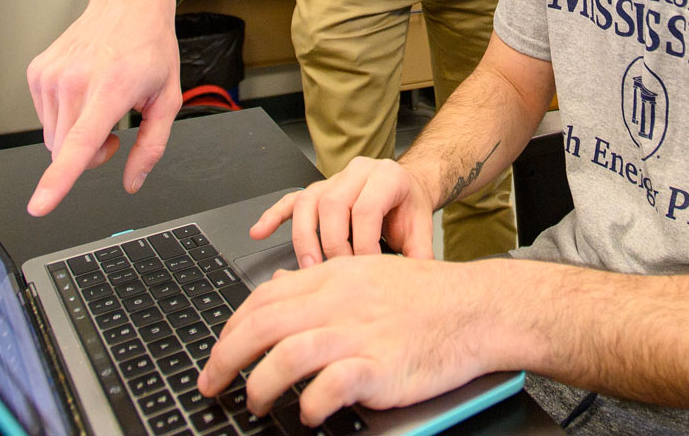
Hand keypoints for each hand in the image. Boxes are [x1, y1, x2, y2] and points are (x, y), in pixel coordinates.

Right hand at [26, 0, 181, 215]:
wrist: (128, 3)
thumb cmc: (150, 47)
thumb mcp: (167, 98)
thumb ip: (152, 147)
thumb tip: (132, 182)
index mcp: (110, 90)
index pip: (79, 145)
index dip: (58, 181)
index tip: (40, 205)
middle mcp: (74, 81)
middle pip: (66, 152)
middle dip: (90, 154)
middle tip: (114, 126)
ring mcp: (51, 75)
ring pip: (53, 139)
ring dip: (76, 135)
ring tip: (100, 103)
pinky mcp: (36, 72)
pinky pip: (44, 117)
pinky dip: (64, 116)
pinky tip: (83, 91)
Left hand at [197, 257, 496, 425]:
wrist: (478, 308)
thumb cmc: (428, 298)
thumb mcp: (368, 275)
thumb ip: (321, 283)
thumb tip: (278, 286)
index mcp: (334, 277)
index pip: (263, 297)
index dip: (230, 327)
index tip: (217, 352)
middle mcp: (340, 302)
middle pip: (263, 326)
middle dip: (225, 359)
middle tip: (211, 384)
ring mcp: (360, 333)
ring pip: (287, 355)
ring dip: (259, 385)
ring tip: (253, 404)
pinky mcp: (381, 366)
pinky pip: (331, 385)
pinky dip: (310, 402)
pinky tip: (306, 413)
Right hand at [251, 157, 435, 267]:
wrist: (405, 189)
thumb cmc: (408, 209)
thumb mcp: (421, 230)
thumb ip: (420, 256)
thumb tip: (411, 289)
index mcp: (386, 177)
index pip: (365, 209)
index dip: (363, 244)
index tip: (365, 272)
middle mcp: (357, 173)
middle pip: (333, 204)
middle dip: (332, 245)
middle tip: (336, 275)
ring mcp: (333, 180)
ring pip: (308, 201)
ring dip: (304, 238)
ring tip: (306, 267)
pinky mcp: (316, 190)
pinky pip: (290, 200)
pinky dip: (273, 216)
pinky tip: (260, 231)